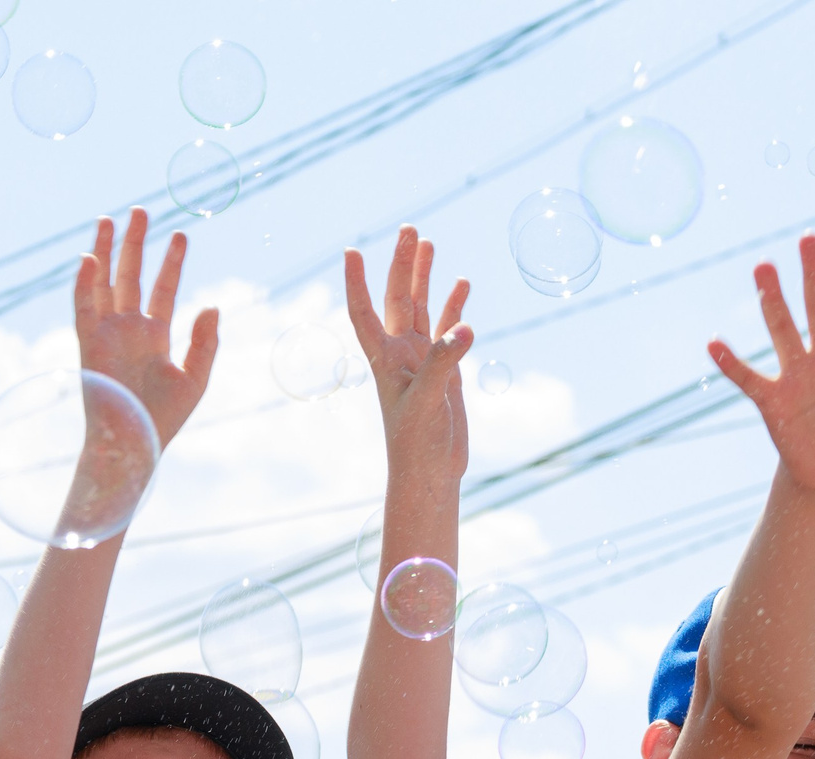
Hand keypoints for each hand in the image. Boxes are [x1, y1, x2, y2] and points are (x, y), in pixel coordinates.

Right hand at [74, 208, 219, 449]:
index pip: (162, 289)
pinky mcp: (88, 342)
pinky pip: (83, 306)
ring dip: (106, 251)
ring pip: (103, 282)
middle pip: (130, 276)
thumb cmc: (164, 419)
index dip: (171, 263)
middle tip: (142, 210)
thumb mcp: (195, 378)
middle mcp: (128, 329)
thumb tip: (211, 306)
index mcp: (154, 336)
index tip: (181, 235)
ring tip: (110, 218)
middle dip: (136, 243)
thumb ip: (205, 342)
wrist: (134, 442)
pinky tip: (91, 257)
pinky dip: (85, 282)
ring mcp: (107, 333)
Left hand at [343, 226, 471, 481]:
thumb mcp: (427, 402)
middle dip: (402, 264)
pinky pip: (447, 330)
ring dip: (424, 277)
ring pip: (421, 308)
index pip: (364, 313)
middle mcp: (400, 354)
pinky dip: (453, 306)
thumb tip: (463, 327)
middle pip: (398, 299)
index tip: (350, 251)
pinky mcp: (445, 371)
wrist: (430, 474)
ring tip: (428, 243)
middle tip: (410, 229)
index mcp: (384, 360)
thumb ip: (442, 363)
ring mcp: (423, 360)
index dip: (356, 283)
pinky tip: (461, 285)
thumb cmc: (416, 444)